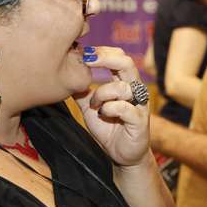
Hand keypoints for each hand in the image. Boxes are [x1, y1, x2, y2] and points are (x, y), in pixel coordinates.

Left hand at [75, 46, 149, 166]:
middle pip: (127, 63)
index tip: (83, 53)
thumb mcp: (89, 107)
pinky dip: (110, 108)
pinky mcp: (140, 120)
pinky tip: (103, 114)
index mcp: (124, 83)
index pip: (119, 57)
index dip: (103, 52)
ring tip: (95, 106)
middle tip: (87, 60)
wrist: (122, 154)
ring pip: (122, 87)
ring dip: (102, 94)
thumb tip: (66, 75)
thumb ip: (81, 92)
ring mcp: (139, 104)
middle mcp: (135, 90)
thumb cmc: (108, 128)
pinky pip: (125, 108)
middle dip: (105, 58)